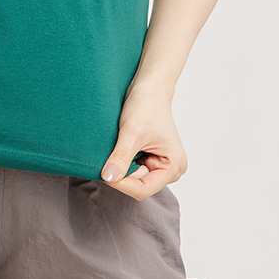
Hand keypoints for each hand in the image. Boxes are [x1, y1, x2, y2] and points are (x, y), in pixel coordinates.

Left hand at [99, 80, 187, 199]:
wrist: (149, 88)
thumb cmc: (146, 105)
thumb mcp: (131, 131)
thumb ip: (121, 157)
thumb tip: (109, 178)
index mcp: (173, 166)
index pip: (143, 189)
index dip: (121, 183)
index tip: (104, 169)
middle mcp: (171, 170)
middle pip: (138, 185)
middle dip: (122, 172)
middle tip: (113, 151)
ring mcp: (162, 166)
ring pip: (134, 178)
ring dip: (123, 166)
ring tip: (121, 145)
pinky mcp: (153, 160)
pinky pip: (133, 170)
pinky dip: (124, 161)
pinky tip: (123, 146)